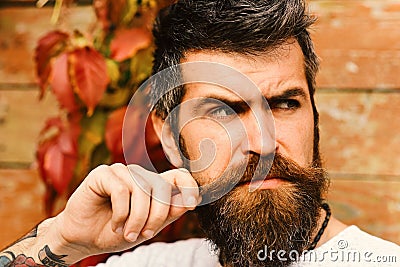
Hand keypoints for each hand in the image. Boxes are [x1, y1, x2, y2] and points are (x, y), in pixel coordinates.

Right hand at [50, 163, 200, 261]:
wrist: (84, 239)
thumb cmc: (116, 232)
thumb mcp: (147, 227)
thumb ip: (167, 214)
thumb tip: (187, 203)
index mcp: (153, 186)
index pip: (178, 176)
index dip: (189, 186)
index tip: (192, 204)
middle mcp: (140, 176)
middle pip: (163, 186)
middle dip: (157, 215)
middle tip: (144, 233)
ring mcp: (122, 172)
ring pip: (142, 189)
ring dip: (136, 218)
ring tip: (126, 233)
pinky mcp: (104, 173)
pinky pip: (122, 190)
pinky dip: (121, 213)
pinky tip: (114, 223)